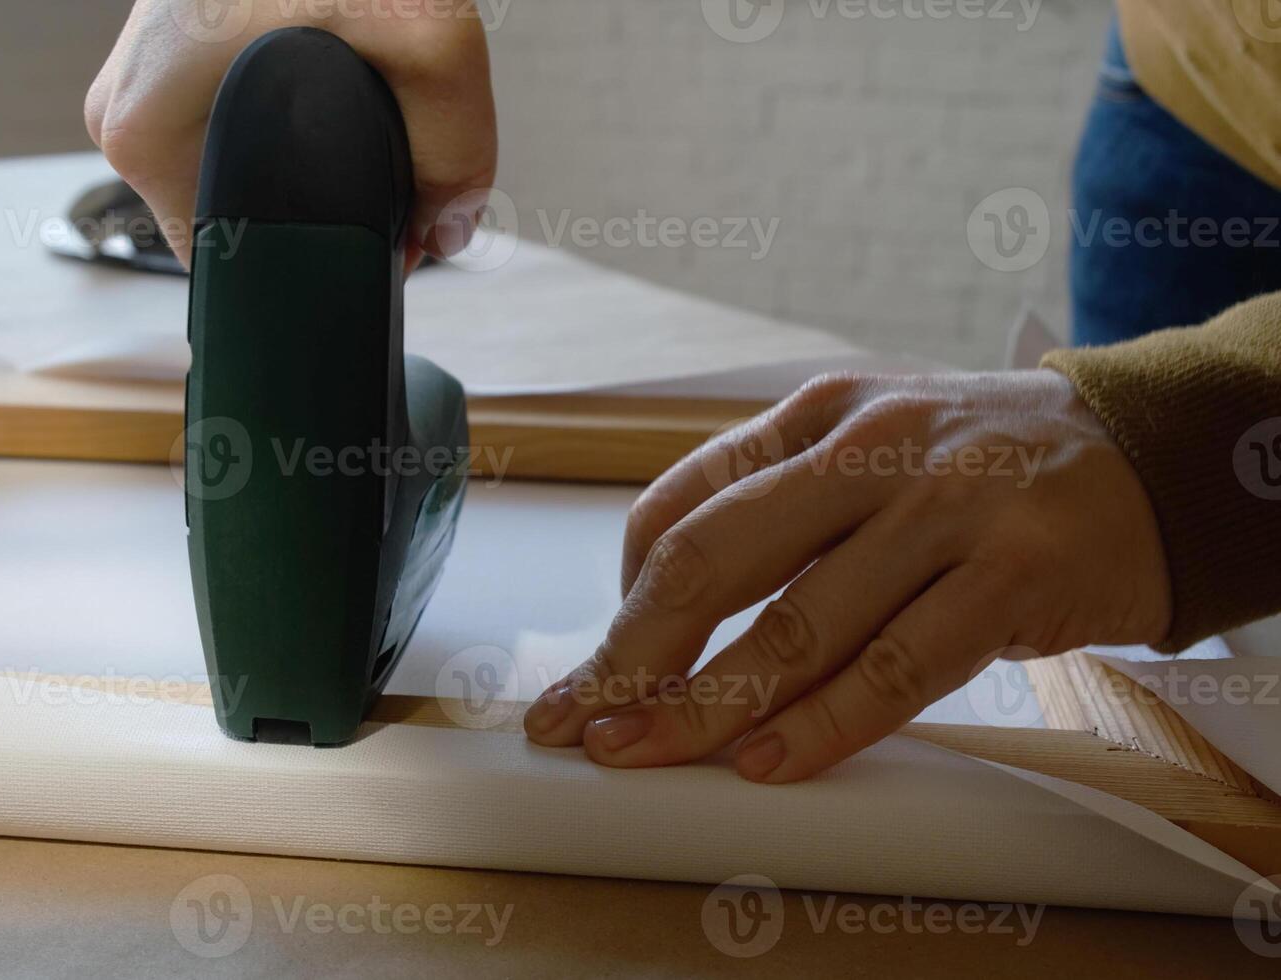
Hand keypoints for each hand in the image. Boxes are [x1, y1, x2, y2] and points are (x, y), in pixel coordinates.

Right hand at [85, 0, 496, 269]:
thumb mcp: (431, 37)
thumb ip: (456, 154)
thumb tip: (443, 231)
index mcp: (147, 136)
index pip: (229, 266)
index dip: (317, 271)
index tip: (374, 248)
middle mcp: (123, 116)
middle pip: (244, 219)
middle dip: (323, 213)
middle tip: (381, 165)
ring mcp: (136, 82)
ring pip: (242, 171)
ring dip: (311, 165)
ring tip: (356, 115)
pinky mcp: (167, 57)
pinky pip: (233, 125)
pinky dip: (289, 121)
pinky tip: (332, 92)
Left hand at [523, 370, 1172, 781]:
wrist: (1151, 452)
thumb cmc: (986, 465)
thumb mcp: (870, 446)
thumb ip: (779, 506)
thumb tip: (667, 607)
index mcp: (817, 414)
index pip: (681, 504)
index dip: (622, 598)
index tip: (594, 668)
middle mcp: (868, 447)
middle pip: (713, 559)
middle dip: (633, 652)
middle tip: (579, 722)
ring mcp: (943, 507)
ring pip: (796, 624)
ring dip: (704, 704)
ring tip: (645, 753)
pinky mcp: (1014, 572)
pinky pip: (898, 666)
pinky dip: (823, 724)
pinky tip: (767, 763)